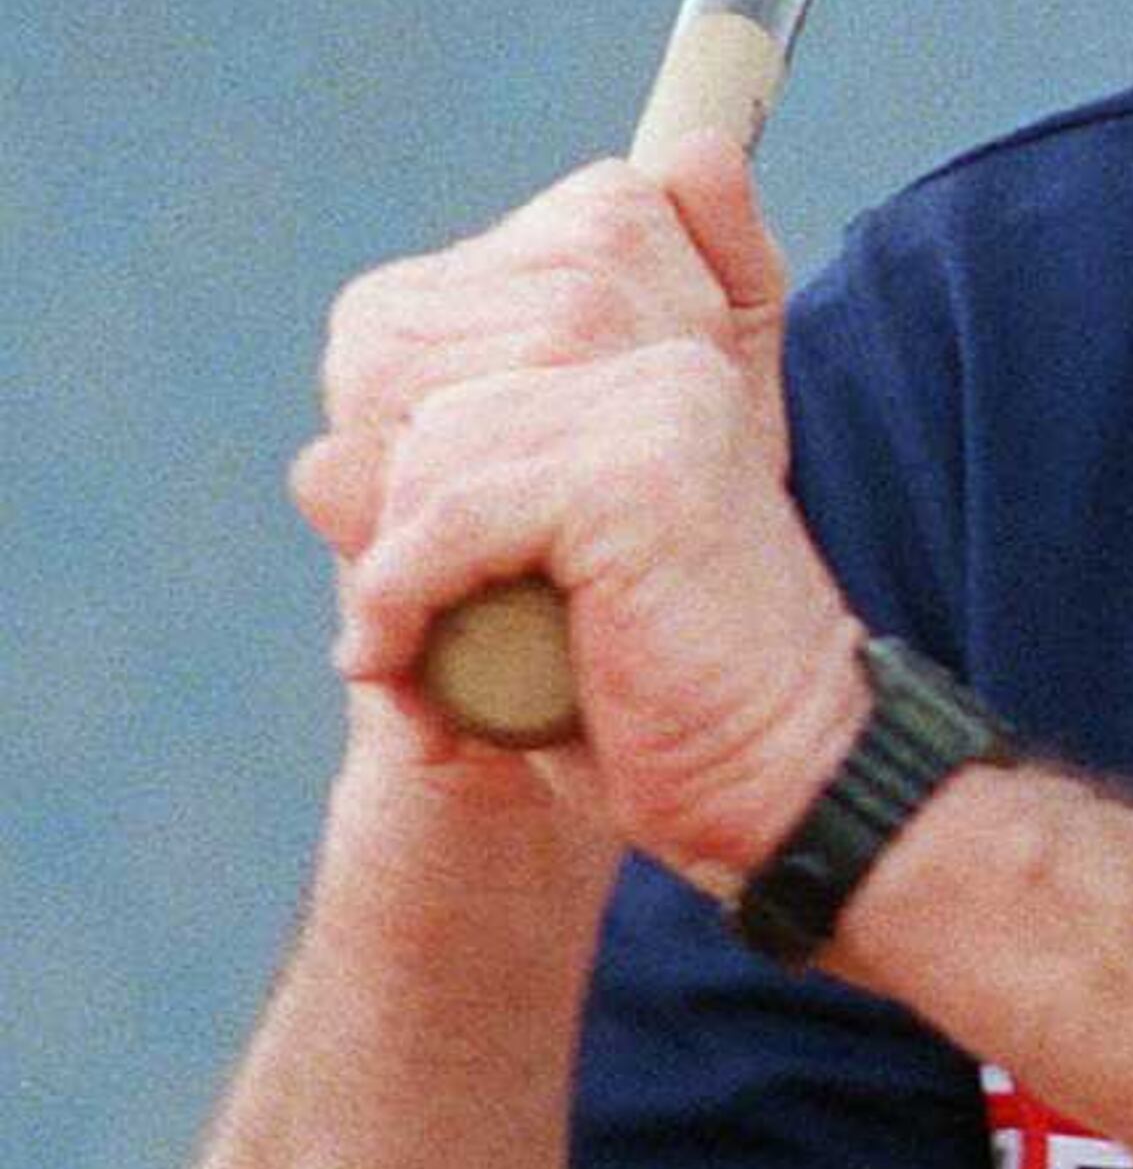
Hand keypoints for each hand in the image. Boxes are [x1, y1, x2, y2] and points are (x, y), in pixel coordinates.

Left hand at [298, 138, 868, 892]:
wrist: (785, 792)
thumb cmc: (664, 718)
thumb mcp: (529, 603)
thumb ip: (442, 528)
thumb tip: (311, 463)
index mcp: (655, 387)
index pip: (467, 406)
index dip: (418, 521)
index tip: (422, 638)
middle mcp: (664, 376)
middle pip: (439, 425)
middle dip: (399, 554)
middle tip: (413, 679)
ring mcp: (656, 415)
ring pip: (434, 464)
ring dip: (395, 591)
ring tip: (427, 694)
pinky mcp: (634, 477)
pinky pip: (452, 517)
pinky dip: (404, 605)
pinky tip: (417, 681)